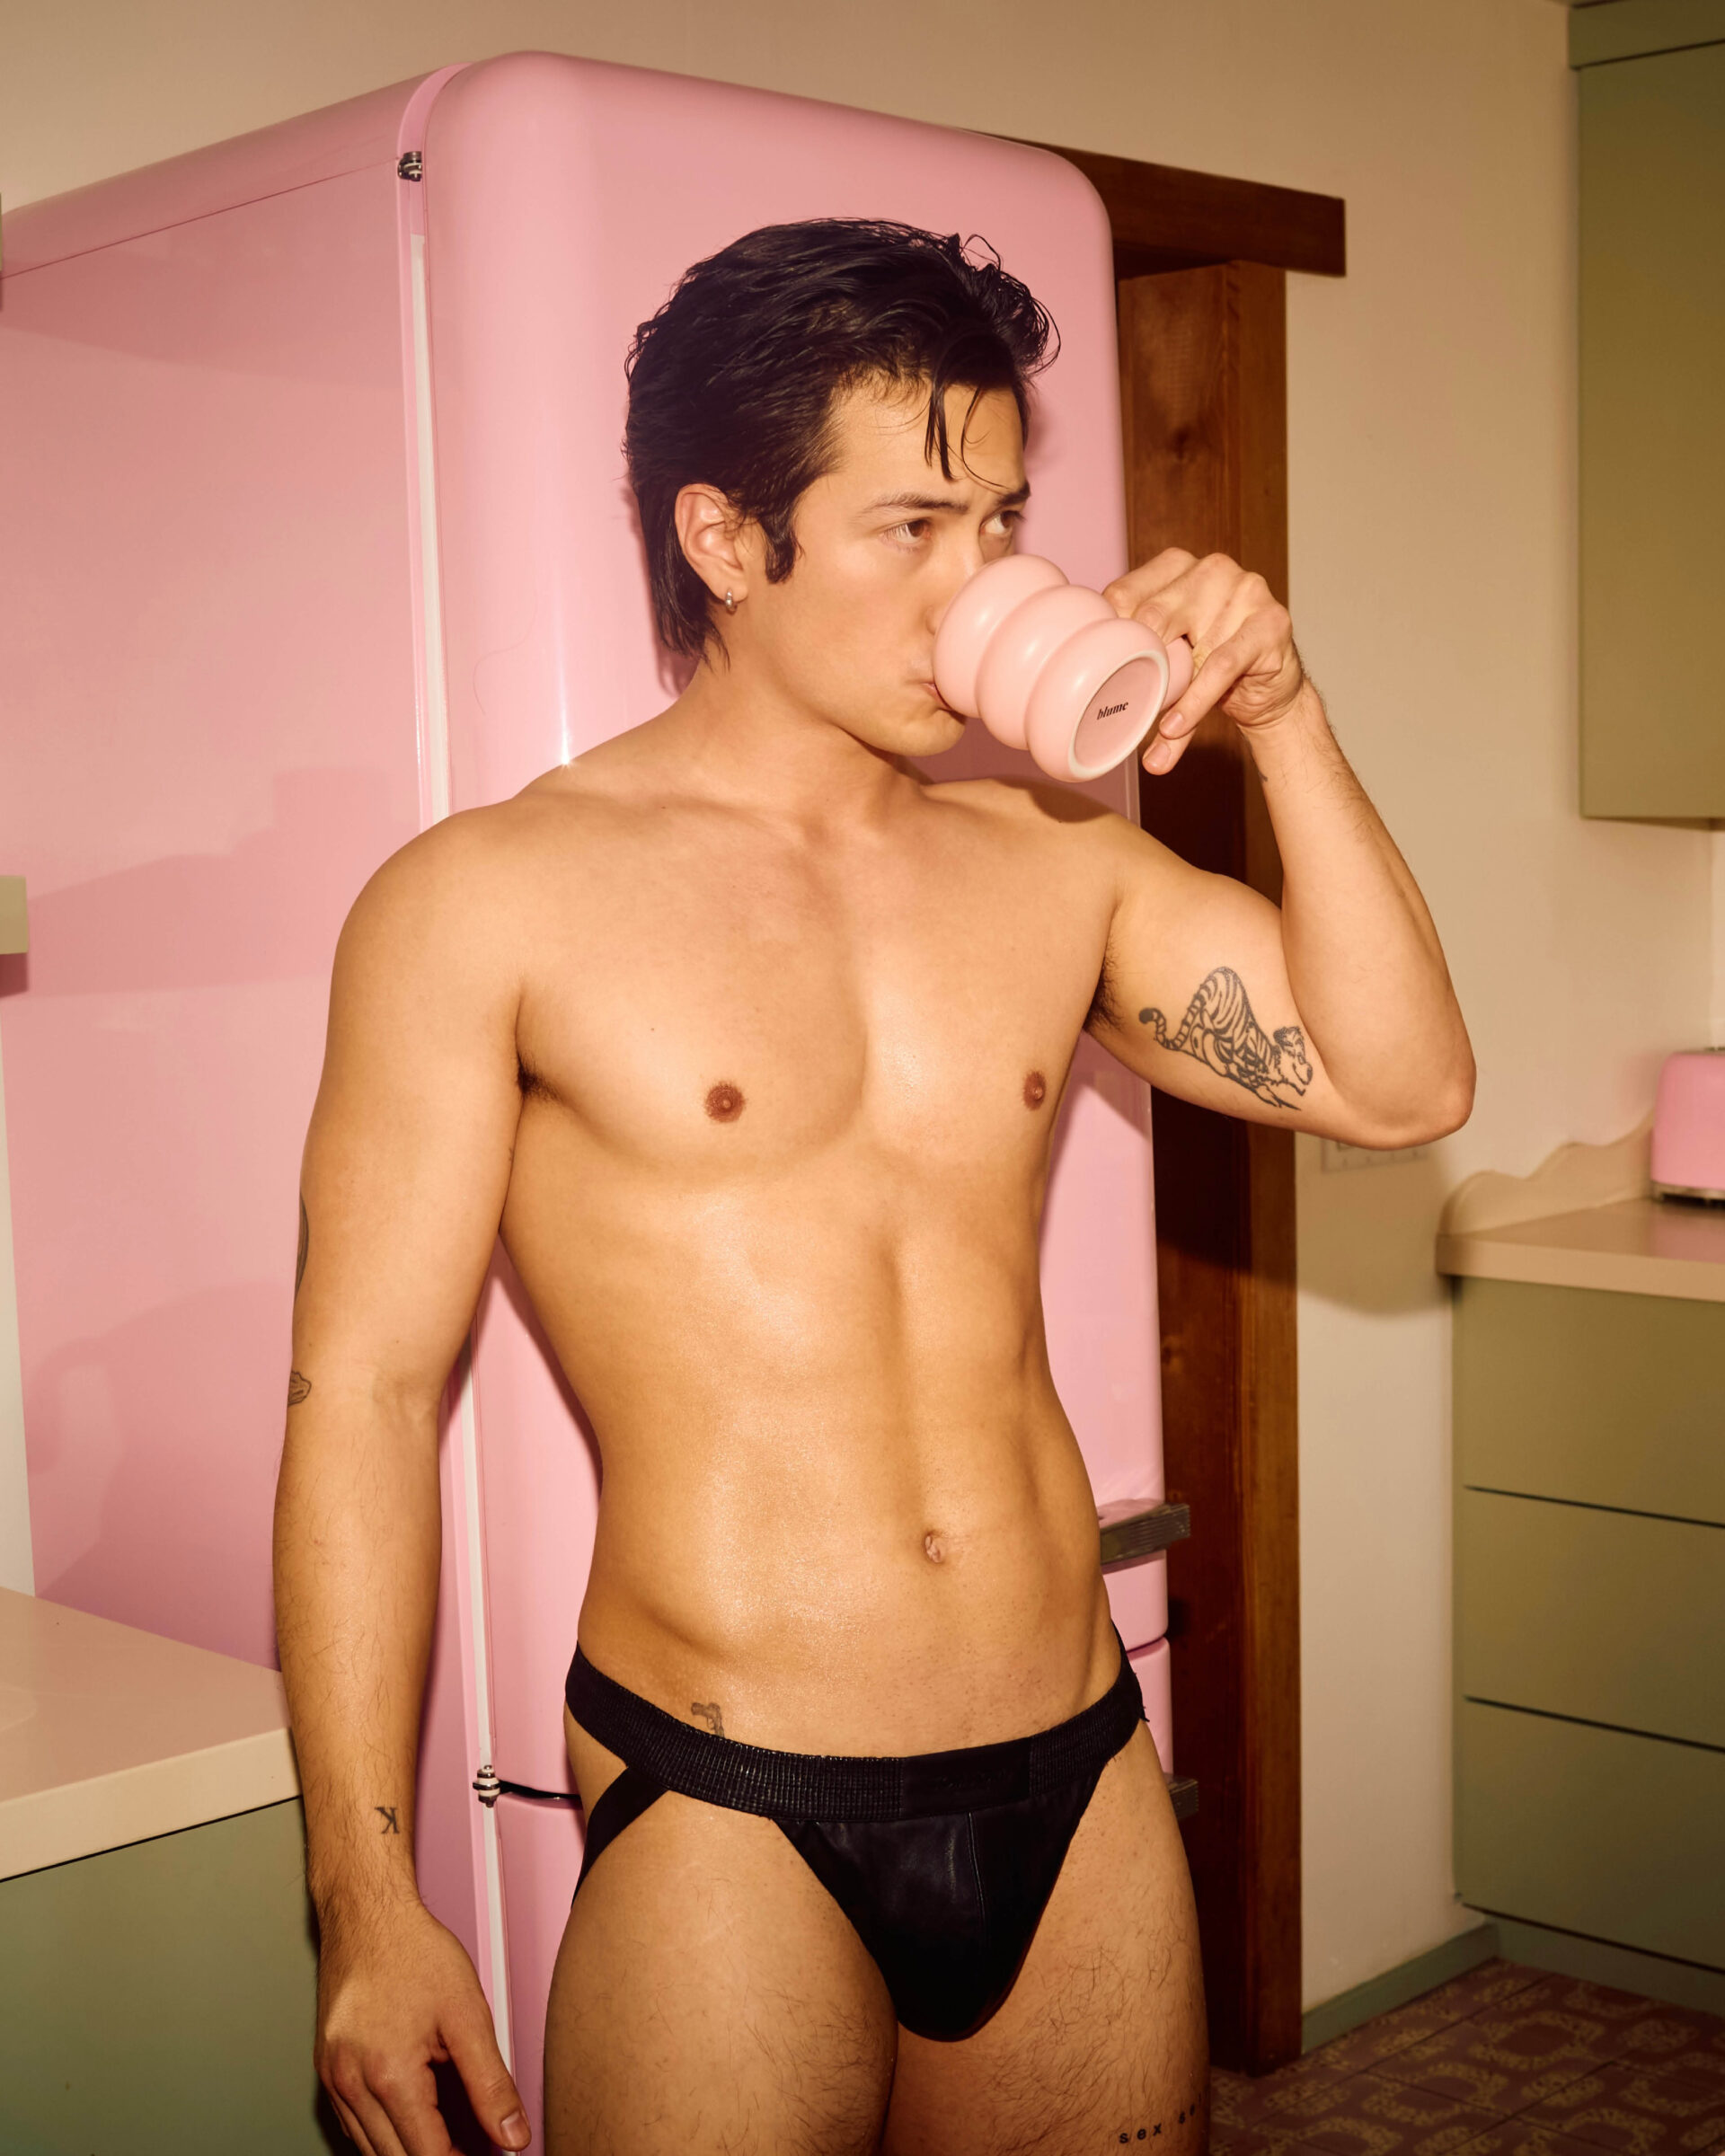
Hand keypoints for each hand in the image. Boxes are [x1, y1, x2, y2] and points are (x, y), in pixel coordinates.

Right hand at [316, 1896, 528, 2154]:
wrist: (367, 1914)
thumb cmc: (414, 1952)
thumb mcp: (468, 2014)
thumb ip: (492, 2083)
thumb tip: (512, 2135)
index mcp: (390, 2076)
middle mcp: (352, 2085)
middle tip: (471, 2150)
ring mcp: (333, 2079)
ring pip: (369, 2149)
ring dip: (406, 2151)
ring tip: (447, 2140)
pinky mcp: (327, 2070)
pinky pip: (352, 2125)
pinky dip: (381, 2134)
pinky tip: (409, 2122)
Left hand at [1102, 549, 1306, 774]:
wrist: (1272, 690)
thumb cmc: (1211, 668)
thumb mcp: (1170, 663)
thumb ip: (1136, 671)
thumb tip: (1092, 715)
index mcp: (1176, 566)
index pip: (1124, 594)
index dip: (1108, 638)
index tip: (1095, 674)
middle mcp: (1210, 569)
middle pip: (1152, 614)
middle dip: (1136, 662)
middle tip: (1125, 700)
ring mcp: (1245, 589)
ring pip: (1188, 642)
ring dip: (1168, 690)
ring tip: (1154, 723)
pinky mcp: (1271, 622)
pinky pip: (1222, 665)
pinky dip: (1195, 701)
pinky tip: (1176, 726)